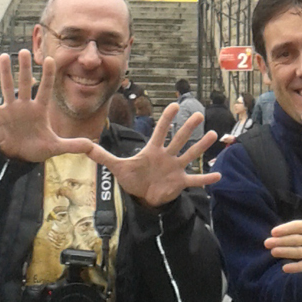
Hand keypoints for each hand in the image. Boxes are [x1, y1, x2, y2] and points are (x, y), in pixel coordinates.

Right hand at [0, 51, 94, 162]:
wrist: (16, 156)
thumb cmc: (35, 148)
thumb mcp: (55, 147)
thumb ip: (72, 145)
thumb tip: (92, 146)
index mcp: (40, 110)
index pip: (46, 90)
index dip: (49, 76)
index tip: (51, 60)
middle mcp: (25, 105)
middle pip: (25, 84)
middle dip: (25, 69)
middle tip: (24, 51)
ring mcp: (11, 109)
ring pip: (7, 88)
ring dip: (5, 74)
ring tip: (3, 56)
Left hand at [88, 103, 219, 207]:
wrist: (144, 197)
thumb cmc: (134, 178)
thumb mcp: (117, 167)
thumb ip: (102, 155)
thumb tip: (83, 145)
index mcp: (153, 150)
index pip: (160, 131)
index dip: (166, 119)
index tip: (174, 105)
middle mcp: (167, 156)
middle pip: (178, 139)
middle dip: (187, 128)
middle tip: (198, 113)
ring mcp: (175, 169)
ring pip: (189, 155)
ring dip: (201, 146)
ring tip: (212, 134)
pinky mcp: (180, 183)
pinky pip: (195, 180)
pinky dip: (206, 179)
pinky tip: (218, 176)